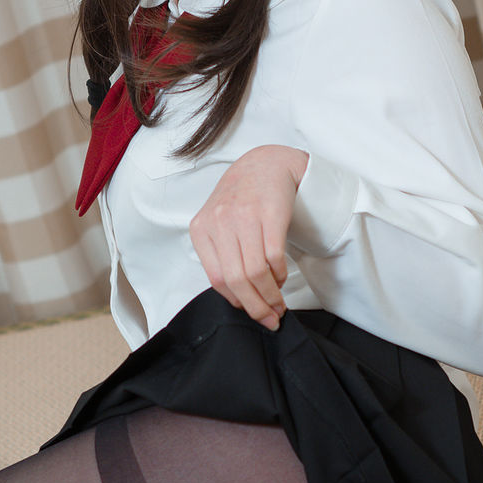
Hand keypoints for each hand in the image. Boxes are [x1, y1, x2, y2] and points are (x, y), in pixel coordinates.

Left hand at [190, 144, 309, 328]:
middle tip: (270, 318)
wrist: (265, 164)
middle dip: (256, 306)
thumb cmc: (242, 198)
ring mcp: (244, 217)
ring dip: (270, 295)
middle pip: (237, 279)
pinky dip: (279, 274)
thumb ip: (221, 255)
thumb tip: (238, 297)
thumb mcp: (219, 223)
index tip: (252, 313)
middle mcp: (219, 222)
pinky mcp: (269, 213)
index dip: (237, 302)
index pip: (217, 279)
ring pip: (255, 272)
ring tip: (278, 303)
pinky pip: (274, 256)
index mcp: (201, 229)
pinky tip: (281, 277)